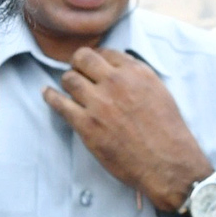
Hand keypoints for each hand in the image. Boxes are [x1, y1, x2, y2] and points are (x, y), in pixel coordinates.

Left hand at [43, 48, 212, 210]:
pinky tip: (47, 93)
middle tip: (78, 73)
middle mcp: (116, 82)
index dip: (97, 59)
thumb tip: (121, 68)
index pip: (106, 53)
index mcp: (136, 73)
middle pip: (83, 58)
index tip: (93, 66)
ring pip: (69, 78)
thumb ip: (139, 78)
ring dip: (67, 81)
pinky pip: (59, 103)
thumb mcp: (159, 92)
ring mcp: (99, 103)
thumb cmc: (168, 132)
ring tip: (67, 88)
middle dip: (78, 64)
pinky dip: (50, 96)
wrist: (167, 163)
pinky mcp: (87, 125)